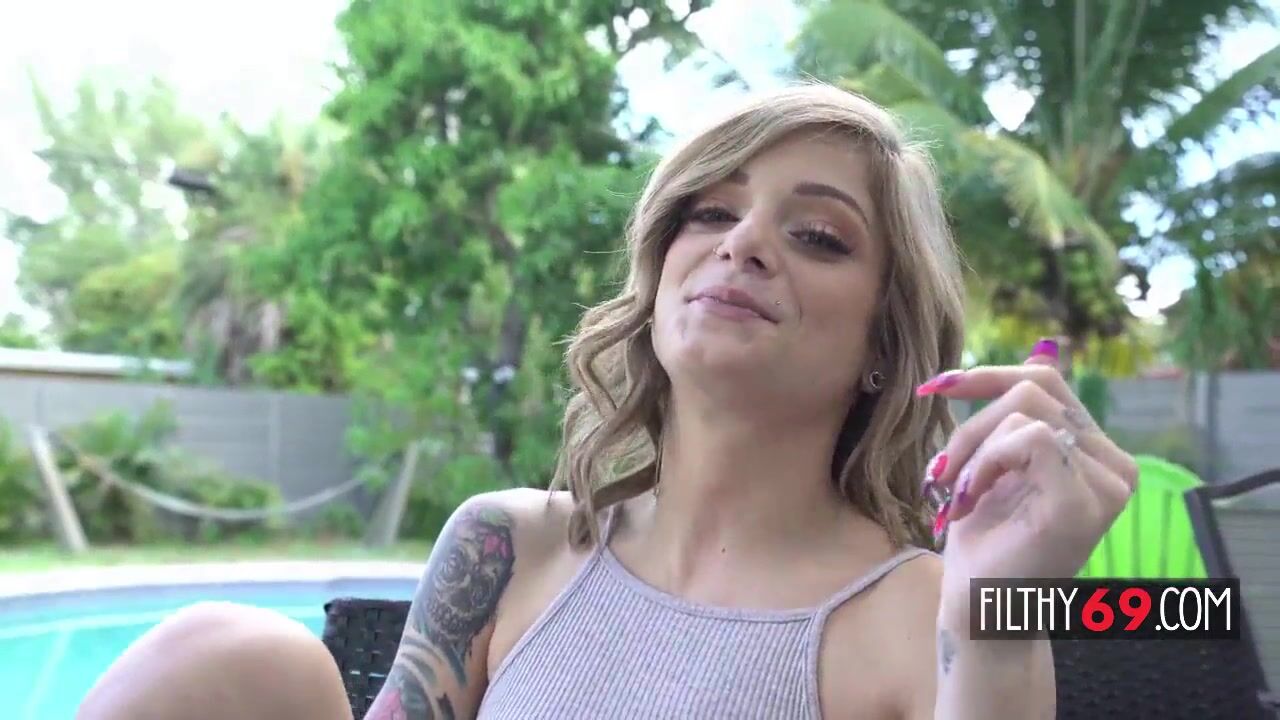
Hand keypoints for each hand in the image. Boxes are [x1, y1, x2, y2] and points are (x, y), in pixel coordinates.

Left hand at [916, 340, 1138, 626]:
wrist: (978, 608)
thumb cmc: (983, 540)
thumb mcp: (998, 463)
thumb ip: (1021, 415)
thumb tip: (1042, 347)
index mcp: (1097, 454)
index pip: (1046, 380)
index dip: (987, 375)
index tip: (934, 387)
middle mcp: (1115, 467)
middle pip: (1035, 388)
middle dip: (972, 422)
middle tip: (942, 472)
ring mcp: (1105, 486)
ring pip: (1025, 410)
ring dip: (973, 448)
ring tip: (958, 493)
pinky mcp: (1081, 503)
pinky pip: (1030, 438)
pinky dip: (986, 461)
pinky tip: (972, 500)